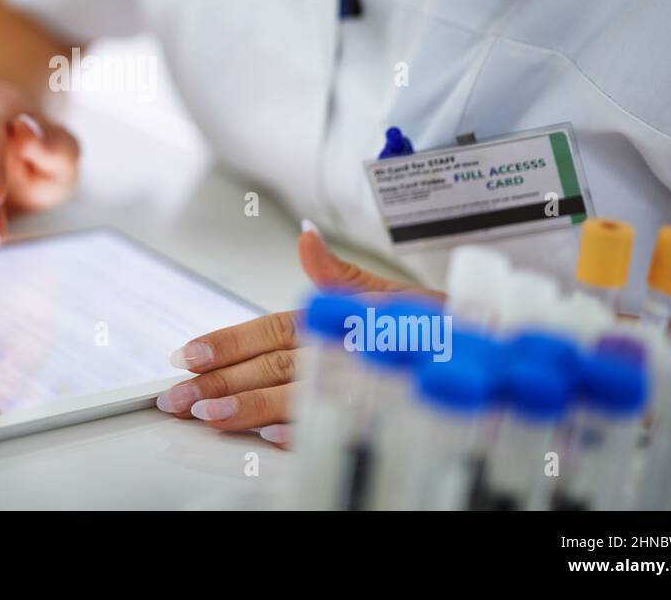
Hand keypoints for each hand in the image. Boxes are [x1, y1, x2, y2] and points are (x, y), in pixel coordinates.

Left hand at [155, 221, 441, 445]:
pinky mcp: (375, 406)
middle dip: (221, 380)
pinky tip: (270, 435)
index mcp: (334, 318)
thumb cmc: (430, 326)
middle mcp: (342, 346)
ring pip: (295, 392)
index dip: (228, 341)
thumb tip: (307, 235)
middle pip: (271, 363)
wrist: (492, 352)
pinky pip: (335, 421)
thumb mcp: (382, 292)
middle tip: (179, 396)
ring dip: (250, 405)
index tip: (189, 354)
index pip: (269, 328)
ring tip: (211, 415)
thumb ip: (337, 274)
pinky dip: (304, 428)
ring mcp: (357, 379)